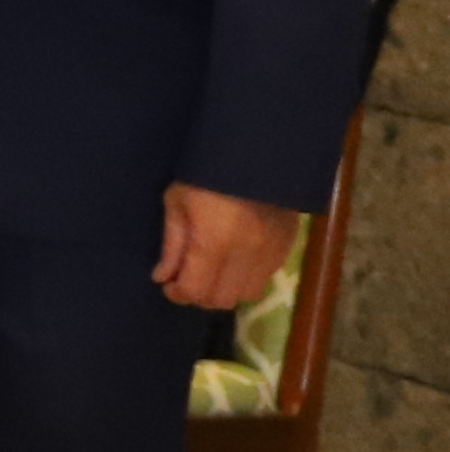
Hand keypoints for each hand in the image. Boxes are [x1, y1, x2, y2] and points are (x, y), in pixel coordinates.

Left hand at [160, 181, 296, 315]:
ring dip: (227, 289)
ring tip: (213, 271)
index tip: (169, 284)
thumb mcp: (177, 202)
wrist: (258, 151)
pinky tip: (236, 261)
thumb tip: (163, 277)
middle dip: (201, 294)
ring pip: (248, 293)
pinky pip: (268, 277)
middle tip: (188, 278)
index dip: (179, 294)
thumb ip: (172, 245)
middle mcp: (246, 254)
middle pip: (223, 299)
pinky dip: (248, 277)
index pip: (197, 291)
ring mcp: (271, 252)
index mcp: (214, 243)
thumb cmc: (206, 174)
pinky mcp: (289, 244)